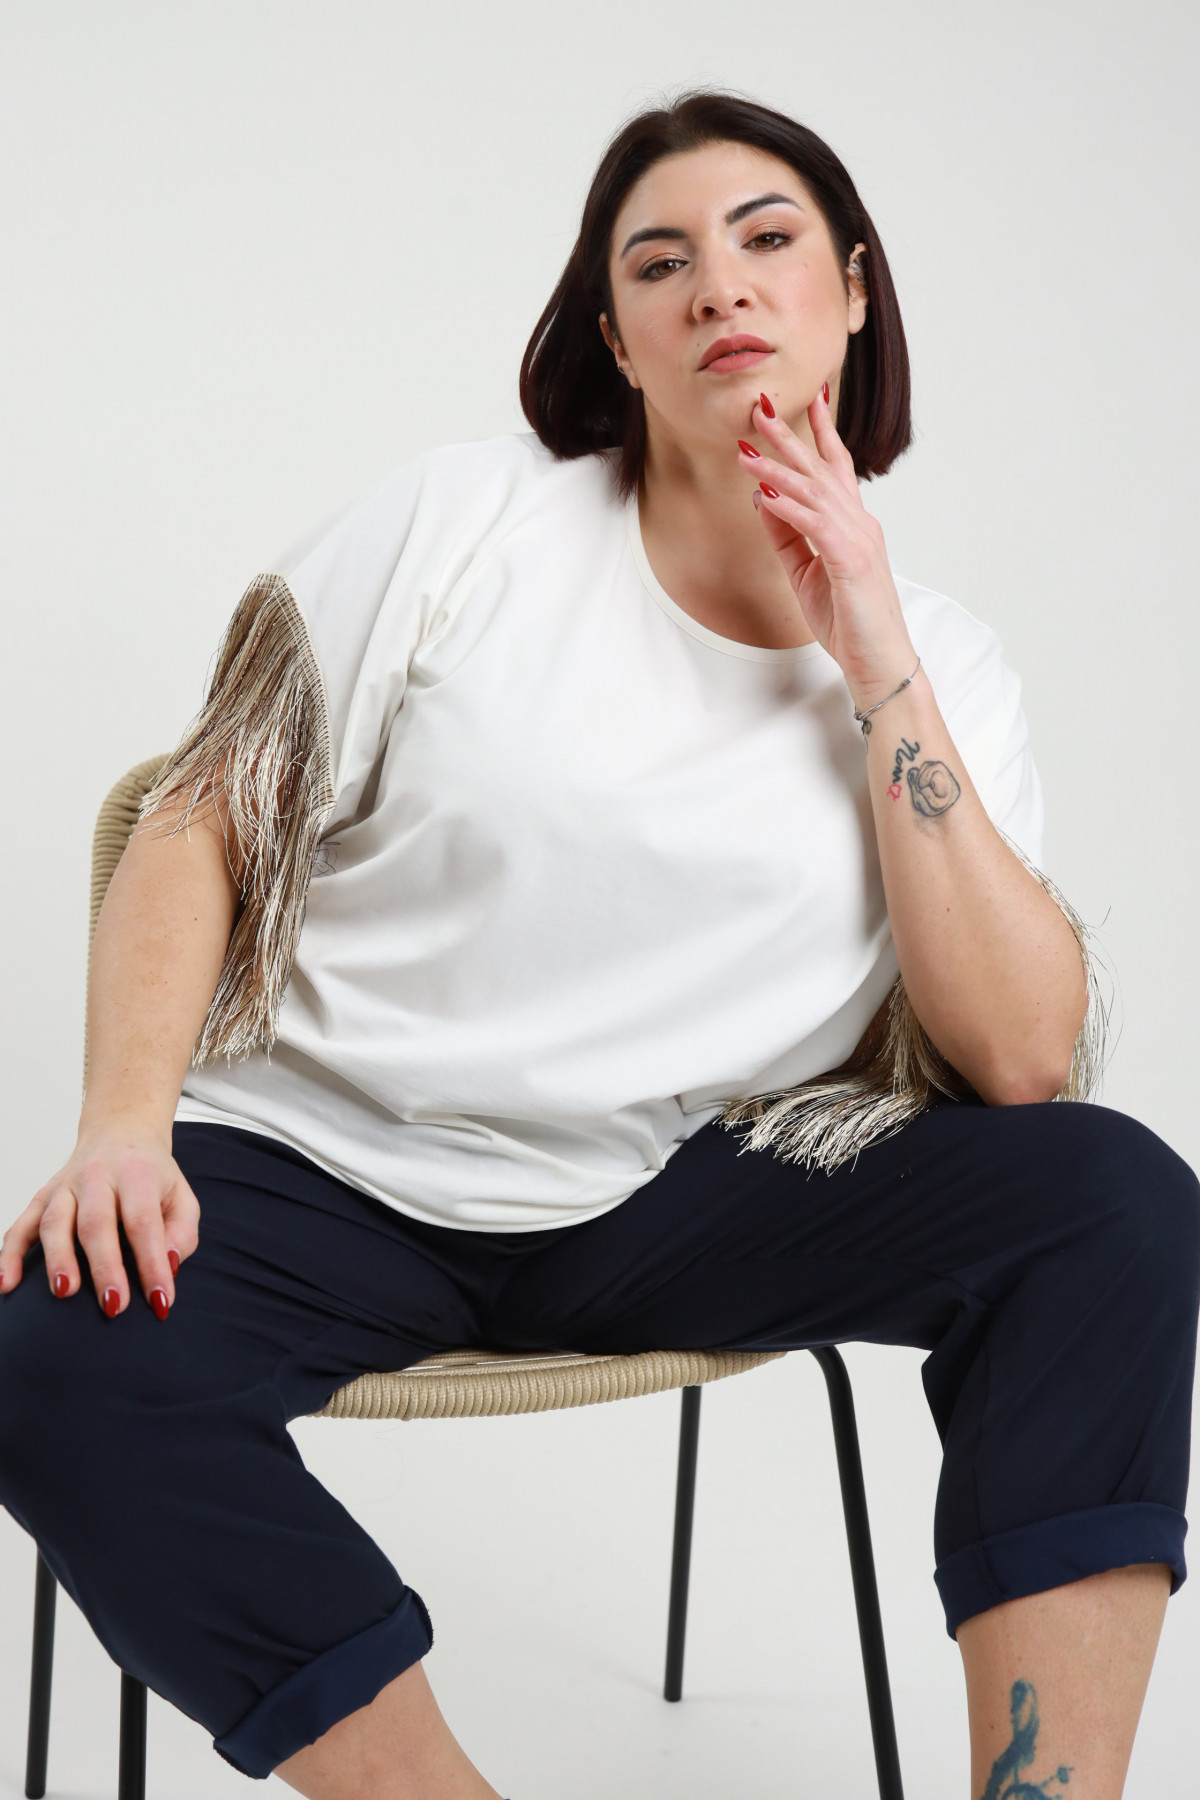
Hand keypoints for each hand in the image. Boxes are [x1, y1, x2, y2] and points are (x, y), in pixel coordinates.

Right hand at [0, 1127, 199, 1317]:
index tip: (160, 1300)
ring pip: (55, 1222)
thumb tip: (168, 1266)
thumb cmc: (152, 1176)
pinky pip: (20, 1226)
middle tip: (114, 1305)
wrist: (120, 1134)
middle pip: (96, 1223)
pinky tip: (6, 1283)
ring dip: (58, 1259)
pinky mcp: (42, 1197)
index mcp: (137, 1175)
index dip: (152, 1263)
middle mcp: (97, 1177)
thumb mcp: (181, 1196)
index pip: (143, 1222)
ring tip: (65, 1292)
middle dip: (105, 1267)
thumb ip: (182, 1232)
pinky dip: (10, 1255)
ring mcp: (65, 1187)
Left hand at [738, 388, 916, 710]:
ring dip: (777, 469)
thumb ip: (785, 535)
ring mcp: (858, 540)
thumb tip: (761, 499)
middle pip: (820, 469)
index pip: (836, 468)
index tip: (808, 399)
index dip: (820, 433)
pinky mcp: (850, 561)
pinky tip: (765, 494)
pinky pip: (814, 525)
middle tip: (759, 406)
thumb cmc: (848, 622)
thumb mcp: (805, 573)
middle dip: (789, 436)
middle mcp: (860, 524)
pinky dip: (789, 507)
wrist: (878, 662)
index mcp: (853, 525)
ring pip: (813, 492)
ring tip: (745, 450)